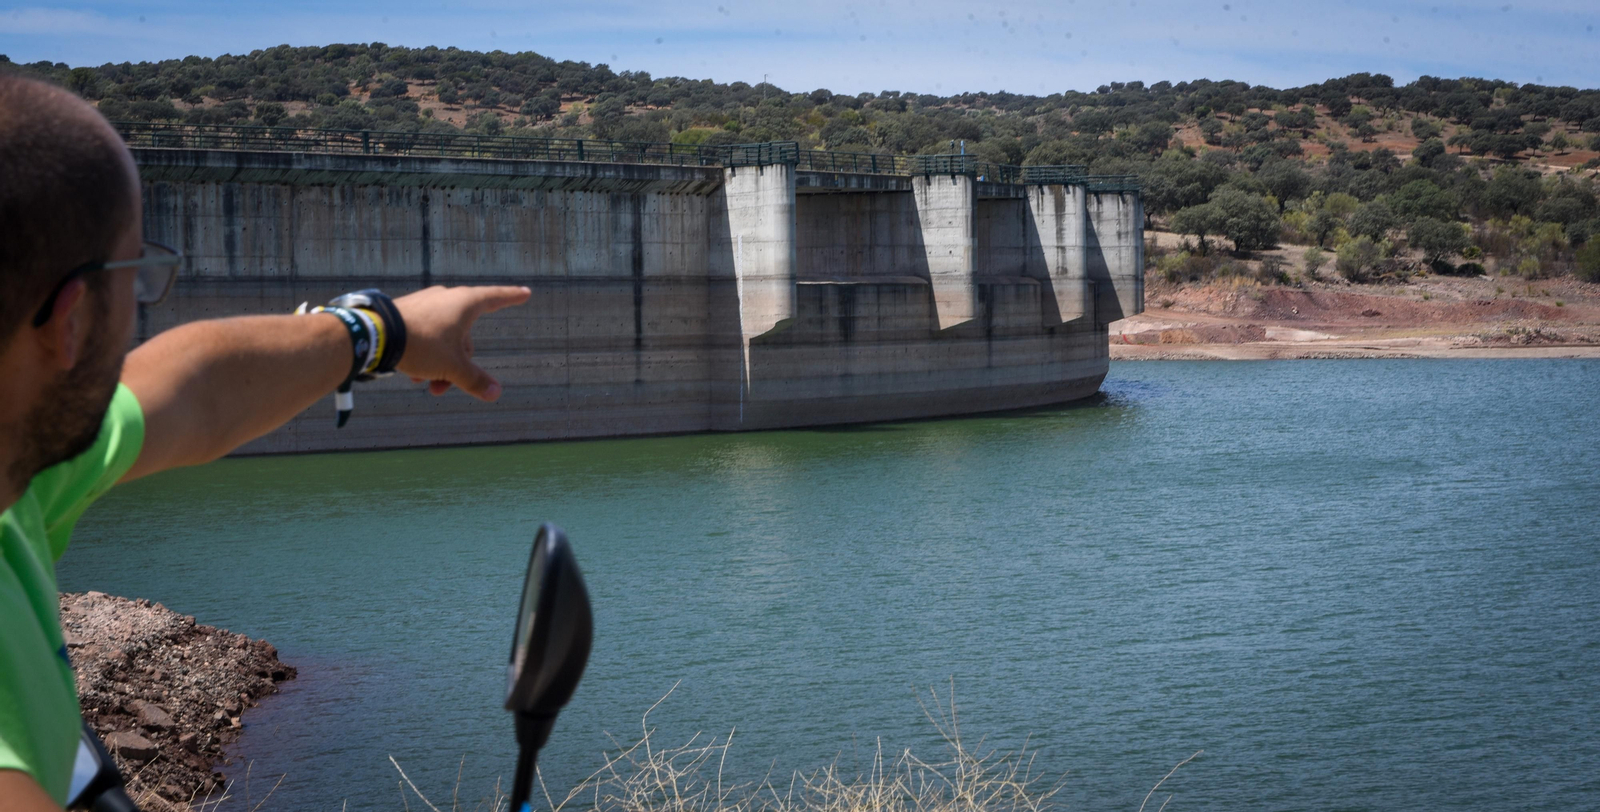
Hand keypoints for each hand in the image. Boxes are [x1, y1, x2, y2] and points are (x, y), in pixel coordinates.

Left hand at [391, 285, 531, 400]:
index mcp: (465, 304)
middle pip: (465, 336)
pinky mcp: (407, 312)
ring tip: (426, 383)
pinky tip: (412, 373)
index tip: (526, 293)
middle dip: (459, 364)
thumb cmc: (422, 345)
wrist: (375, 334)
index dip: (512, 297)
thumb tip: (495, 393)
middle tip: (446, 387)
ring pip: (444, 339)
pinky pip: (426, 335)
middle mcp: (447, 299)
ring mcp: (425, 304)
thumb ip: (474, 380)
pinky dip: (426, 354)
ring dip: (440, 364)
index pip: (496, 298)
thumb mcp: (452, 366)